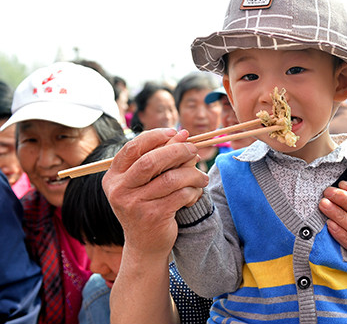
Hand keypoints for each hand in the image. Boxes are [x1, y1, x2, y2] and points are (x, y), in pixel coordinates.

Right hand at [103, 128, 207, 259]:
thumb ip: (162, 157)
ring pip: (171, 178)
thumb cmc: (149, 205)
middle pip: (152, 161)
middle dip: (178, 151)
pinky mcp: (153, 216)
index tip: (176, 132)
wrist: (145, 245)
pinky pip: (181, 195)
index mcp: (113, 176)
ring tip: (201, 177)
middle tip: (195, 150)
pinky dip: (193, 191)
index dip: (156, 136)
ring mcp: (134, 205)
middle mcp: (119, 190)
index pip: (133, 147)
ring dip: (192, 174)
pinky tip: (196, 193)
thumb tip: (183, 133)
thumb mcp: (149, 181)